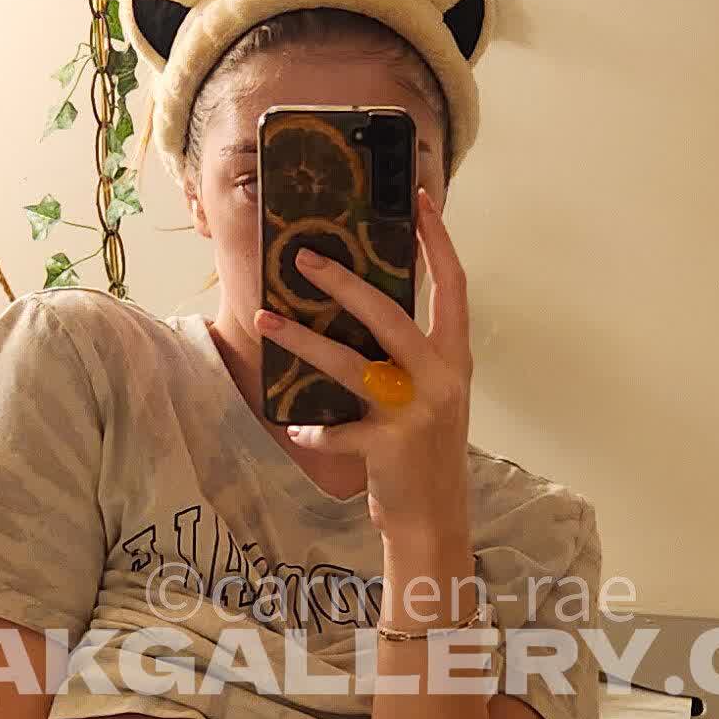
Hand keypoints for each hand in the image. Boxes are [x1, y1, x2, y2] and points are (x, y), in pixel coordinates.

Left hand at [258, 185, 474, 565]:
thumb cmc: (424, 450)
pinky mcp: (389, 447)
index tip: (421, 199)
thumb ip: (410, 355)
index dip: (439, 241)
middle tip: (305, 256)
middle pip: (389, 313)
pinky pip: (337, 430)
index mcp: (453, 358)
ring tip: (265, 320)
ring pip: (350, 364)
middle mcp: (441, 378)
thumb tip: (365, 304)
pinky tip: (300, 431)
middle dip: (343, 282)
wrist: (435, 519)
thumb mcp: (430, 395)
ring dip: (302, 341)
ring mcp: (416, 412)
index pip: (453, 286)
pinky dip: (316, 430)